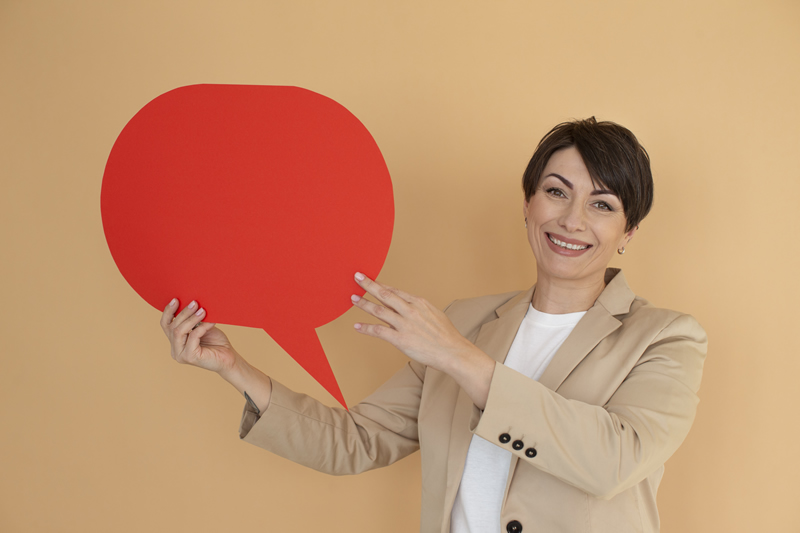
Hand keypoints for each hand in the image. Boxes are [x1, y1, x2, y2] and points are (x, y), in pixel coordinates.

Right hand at [160, 299, 237, 373]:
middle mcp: (175, 350)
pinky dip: (202, 327)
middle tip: (195, 303)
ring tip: (203, 310)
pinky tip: (211, 322)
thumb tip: (191, 303)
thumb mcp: (202, 327)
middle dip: (184, 313)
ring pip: (179, 331)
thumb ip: (194, 320)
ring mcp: (181, 355)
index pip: (165, 325)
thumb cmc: (217, 342)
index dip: (168, 311)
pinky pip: (193, 336)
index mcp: (175, 342)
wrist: (229, 358)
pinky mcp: (190, 357)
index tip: (176, 299)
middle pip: (172, 327)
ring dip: (191, 318)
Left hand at [350, 273, 475, 372]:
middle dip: (369, 285)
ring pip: (379, 310)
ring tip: (353, 299)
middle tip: (357, 277)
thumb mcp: (435, 315)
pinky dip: (366, 328)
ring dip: (364, 303)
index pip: (396, 291)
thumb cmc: (446, 336)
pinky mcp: (401, 339)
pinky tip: (357, 326)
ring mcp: (405, 324)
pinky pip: (379, 331)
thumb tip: (410, 307)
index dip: (382, 285)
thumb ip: (420, 310)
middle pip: (385, 294)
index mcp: (419, 303)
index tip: (372, 280)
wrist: (453, 351)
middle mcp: (410, 310)